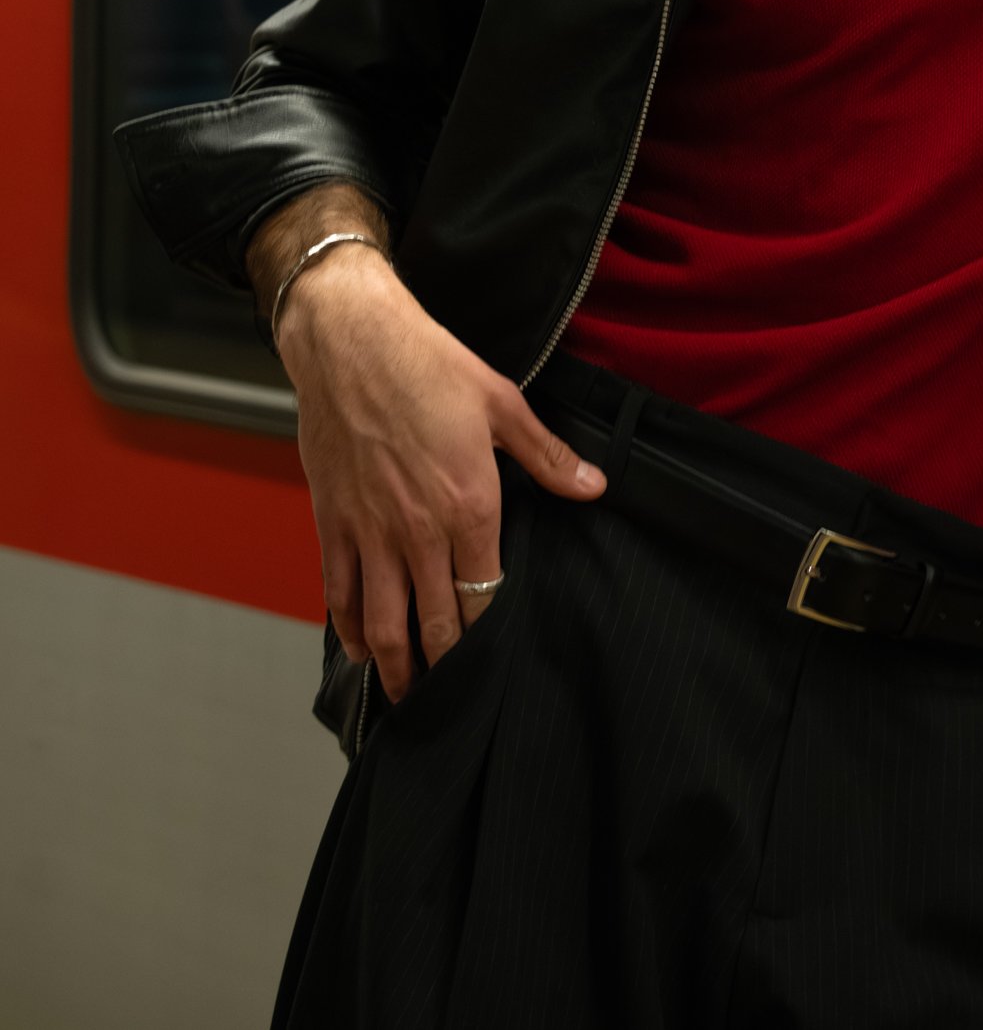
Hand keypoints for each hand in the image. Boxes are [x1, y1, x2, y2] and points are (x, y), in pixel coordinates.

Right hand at [276, 241, 605, 700]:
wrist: (351, 341)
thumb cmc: (428, 365)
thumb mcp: (503, 404)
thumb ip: (548, 457)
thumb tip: (594, 487)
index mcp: (468, 506)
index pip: (483, 596)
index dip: (488, 634)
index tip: (495, 657)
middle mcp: (417, 531)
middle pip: (434, 624)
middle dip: (446, 668)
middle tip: (455, 698)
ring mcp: (369, 532)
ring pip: (383, 624)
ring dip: (397, 668)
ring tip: (409, 695)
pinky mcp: (332, 523)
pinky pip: (338, 595)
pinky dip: (350, 630)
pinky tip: (363, 648)